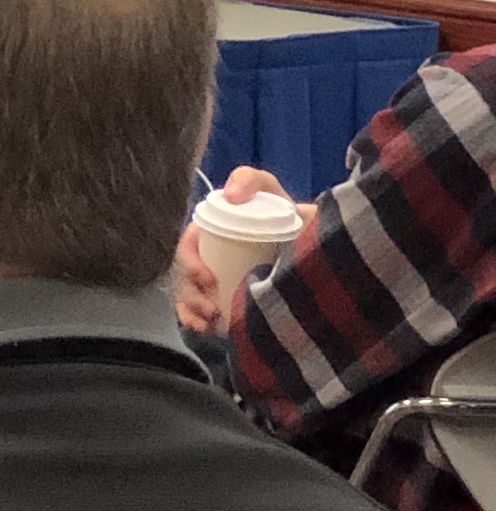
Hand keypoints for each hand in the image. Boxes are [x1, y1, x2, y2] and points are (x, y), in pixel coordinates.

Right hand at [170, 165, 288, 334]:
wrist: (325, 259)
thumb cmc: (298, 223)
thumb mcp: (274, 193)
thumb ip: (256, 182)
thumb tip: (229, 196)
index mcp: (215, 231)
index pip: (189, 243)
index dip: (189, 261)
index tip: (207, 277)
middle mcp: (211, 254)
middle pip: (185, 273)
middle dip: (190, 290)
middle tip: (211, 304)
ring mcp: (216, 279)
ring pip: (187, 293)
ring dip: (192, 307)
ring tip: (211, 320)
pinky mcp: (222, 300)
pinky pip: (195, 312)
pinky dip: (192, 320)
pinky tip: (203, 328)